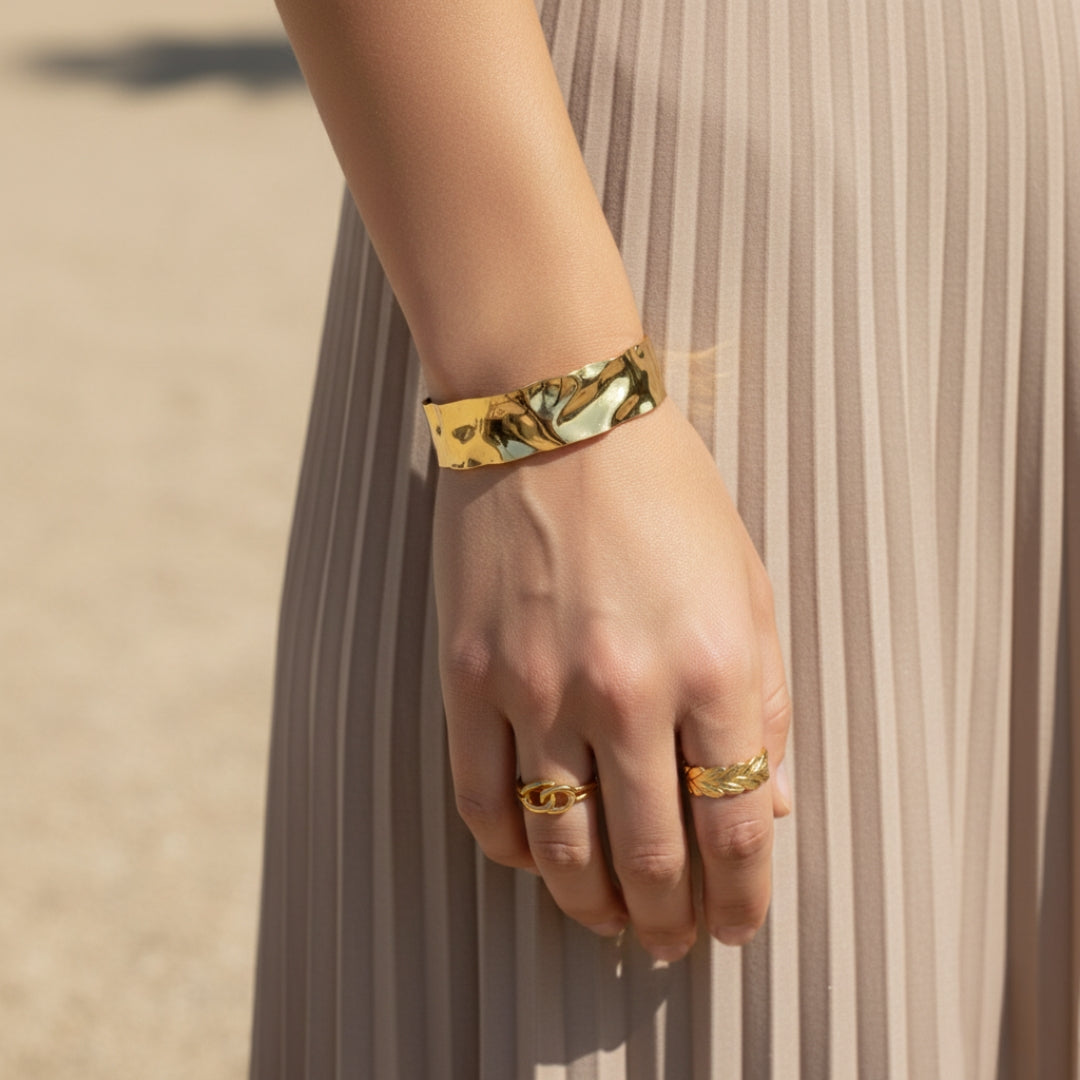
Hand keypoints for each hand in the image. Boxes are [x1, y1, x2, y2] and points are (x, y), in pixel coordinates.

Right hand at [432, 397, 791, 960]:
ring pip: (562, 847)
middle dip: (670, 920)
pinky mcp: (468, 674)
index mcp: (713, 664)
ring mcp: (536, 685)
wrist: (554, 414)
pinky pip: (481, 798)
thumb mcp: (746, 584)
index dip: (744, 898)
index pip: (737, 827)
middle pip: (652, 858)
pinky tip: (534, 857)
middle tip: (673, 939)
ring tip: (609, 920)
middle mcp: (625, 689)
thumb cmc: (664, 492)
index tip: (738, 925)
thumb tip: (770, 804)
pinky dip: (510, 849)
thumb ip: (766, 700)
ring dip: (591, 905)